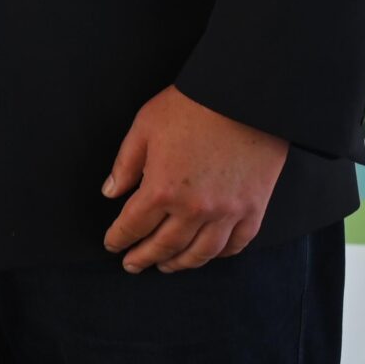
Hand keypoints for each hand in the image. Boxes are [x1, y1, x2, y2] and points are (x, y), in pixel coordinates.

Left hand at [101, 85, 288, 271]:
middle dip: (144, 258)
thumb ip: (125, 165)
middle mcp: (194, 210)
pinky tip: (206, 254)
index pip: (134, 225)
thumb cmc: (190, 107)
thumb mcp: (144, 128)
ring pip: (200, 253)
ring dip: (180, 263)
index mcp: (162, 190)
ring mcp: (227, 213)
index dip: (119, 238)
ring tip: (166, 266)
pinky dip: (218, 254)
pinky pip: (235, 244)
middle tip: (133, 264)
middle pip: (164, 245)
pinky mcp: (253, 210)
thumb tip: (110, 192)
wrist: (242, 97)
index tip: (112, 244)